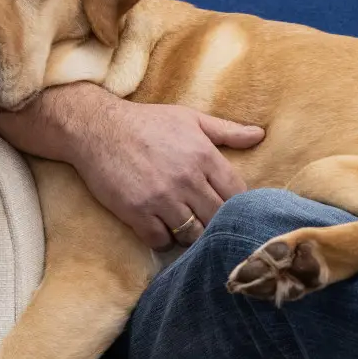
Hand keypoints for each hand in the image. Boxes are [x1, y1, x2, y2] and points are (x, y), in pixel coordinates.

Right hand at [0, 83, 264, 247]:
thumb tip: (260, 135)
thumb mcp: (190, 118)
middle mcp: (186, 179)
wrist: (96, 128)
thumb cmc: (146, 122)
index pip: (237, 194)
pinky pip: (161, 240)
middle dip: (217, 223)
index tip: (233, 208)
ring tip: (186, 225)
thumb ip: (227, 131)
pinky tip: (160, 227)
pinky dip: (163, 238)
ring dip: (191, 233)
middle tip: (209, 221)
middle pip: (218, 218)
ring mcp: (161, 198)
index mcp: (204, 156)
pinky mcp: (137, 212)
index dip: (238, 205)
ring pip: (193, 234)